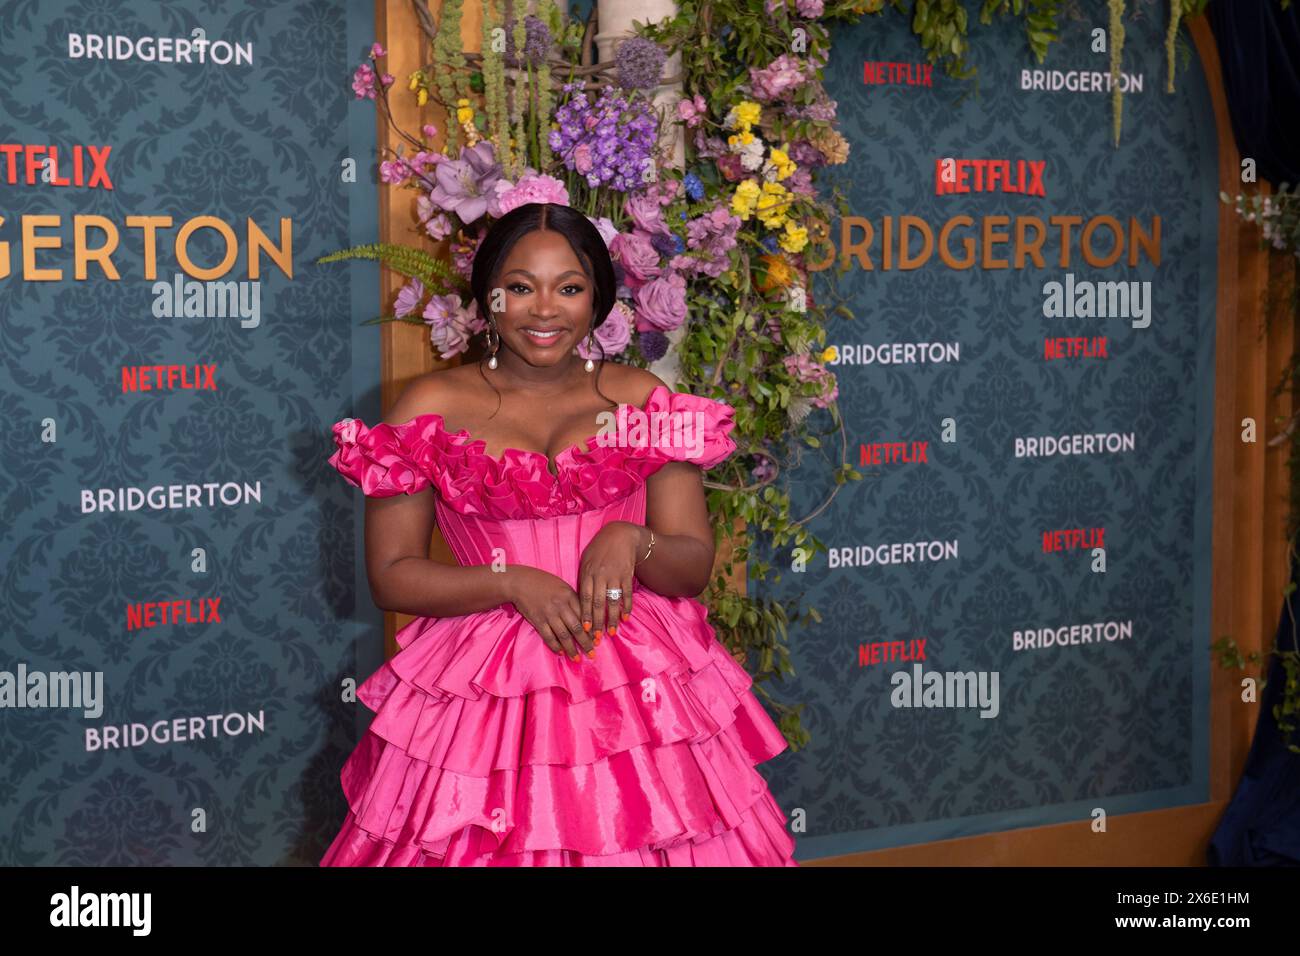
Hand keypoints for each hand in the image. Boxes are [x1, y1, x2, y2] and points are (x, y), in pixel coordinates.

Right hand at [502, 566, 592, 660]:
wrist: (520, 582)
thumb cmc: (543, 583)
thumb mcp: (562, 586)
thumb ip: (573, 600)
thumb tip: (585, 617)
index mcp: (569, 596)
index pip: (584, 615)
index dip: (592, 629)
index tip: (598, 639)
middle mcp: (561, 606)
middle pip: (577, 628)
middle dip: (586, 643)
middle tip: (592, 654)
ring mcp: (549, 614)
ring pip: (564, 635)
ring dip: (571, 649)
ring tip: (577, 658)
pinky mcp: (538, 621)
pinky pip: (549, 637)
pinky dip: (555, 646)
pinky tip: (561, 652)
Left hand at [578, 521, 645, 636]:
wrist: (620, 535)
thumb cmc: (599, 549)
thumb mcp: (586, 560)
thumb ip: (583, 579)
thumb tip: (580, 599)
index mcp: (588, 572)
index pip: (585, 598)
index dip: (584, 614)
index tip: (584, 629)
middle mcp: (601, 575)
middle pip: (598, 603)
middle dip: (597, 622)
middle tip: (596, 638)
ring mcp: (615, 575)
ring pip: (613, 601)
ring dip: (613, 618)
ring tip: (612, 632)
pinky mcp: (627, 575)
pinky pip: (626, 594)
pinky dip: (627, 607)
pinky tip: (625, 618)